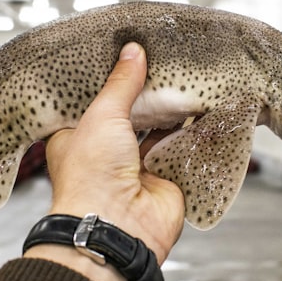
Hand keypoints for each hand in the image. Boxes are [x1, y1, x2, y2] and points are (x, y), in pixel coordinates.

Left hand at [24, 42, 184, 280]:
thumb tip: (133, 51)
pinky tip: (203, 108)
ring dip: (174, 112)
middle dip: (148, 95)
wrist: (117, 229)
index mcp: (78, 137)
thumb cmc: (91, 177)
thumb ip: (121, 83)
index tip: (127, 55)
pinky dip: (193, 133)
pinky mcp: (167, 180)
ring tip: (189, 79)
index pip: (95, 102)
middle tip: (166, 63)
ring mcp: (138, 168)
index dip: (111, 81)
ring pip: (161, 132)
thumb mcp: (101, 115)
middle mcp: (108, 153)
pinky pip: (184, 151)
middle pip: (133, 115)